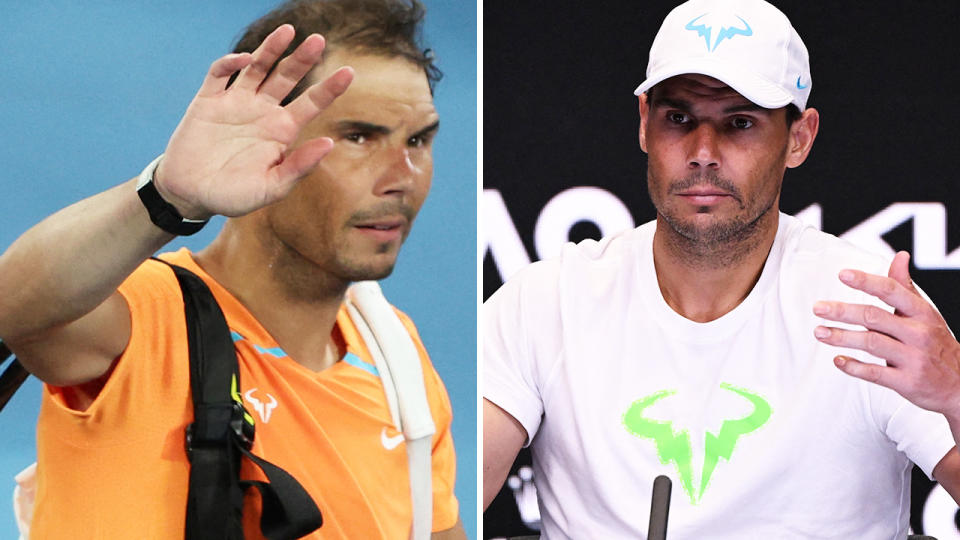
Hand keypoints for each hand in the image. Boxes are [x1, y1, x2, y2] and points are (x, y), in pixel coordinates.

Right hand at [154, 24, 353, 218]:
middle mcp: (262, 112)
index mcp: (282, 131)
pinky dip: (231, 63)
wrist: (191, 195)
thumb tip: (328, 144)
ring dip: (271, 49)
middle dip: (303, 59)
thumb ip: (299, 167)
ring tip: (288, 31)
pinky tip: (245, 59)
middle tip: (319, 40)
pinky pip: (220, 75)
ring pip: (258, 68)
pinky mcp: (208, 101)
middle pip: (287, 78)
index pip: (311, 103)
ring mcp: (235, 103)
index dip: (330, 88)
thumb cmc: (234, 196)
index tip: (350, 71)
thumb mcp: (271, 187)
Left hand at [812, 251, 959, 417]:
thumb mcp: (925, 313)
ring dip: (841, 337)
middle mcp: (918, 333)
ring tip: (820, 332)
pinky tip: (838, 360)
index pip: (892, 291)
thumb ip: (905, 287)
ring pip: (871, 343)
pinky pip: (875, 373)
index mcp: (922, 313)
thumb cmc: (935, 343)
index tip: (843, 275)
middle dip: (842, 311)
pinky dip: (853, 366)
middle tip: (818, 308)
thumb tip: (900, 256)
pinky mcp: (907, 382)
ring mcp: (913, 358)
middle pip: (874, 317)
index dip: (866, 281)